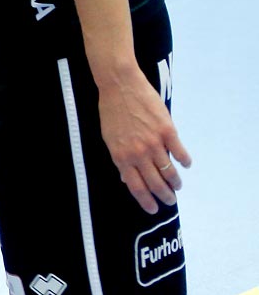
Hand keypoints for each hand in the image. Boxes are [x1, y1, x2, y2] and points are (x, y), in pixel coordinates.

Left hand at [98, 71, 191, 214]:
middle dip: (165, 196)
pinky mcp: (167, 131)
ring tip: (177, 185)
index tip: (154, 209)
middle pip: (155, 183)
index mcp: (121, 156)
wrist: (120, 85)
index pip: (136, 187)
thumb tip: (125, 178)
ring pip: (169, 172)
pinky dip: (185, 162)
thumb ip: (120, 158)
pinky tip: (186, 165)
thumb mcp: (109, 137)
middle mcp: (138, 153)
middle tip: (170, 200)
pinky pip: (180, 153)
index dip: (146, 201)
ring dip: (175, 182)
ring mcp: (154, 143)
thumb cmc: (112, 111)